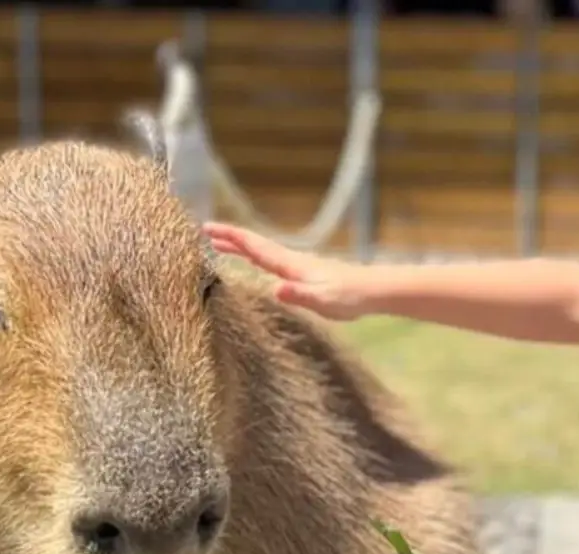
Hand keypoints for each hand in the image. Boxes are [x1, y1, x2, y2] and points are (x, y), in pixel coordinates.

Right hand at [203, 222, 368, 320]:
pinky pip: (272, 262)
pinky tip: (256, 263)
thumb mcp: (321, 300)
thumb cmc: (348, 297)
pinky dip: (256, 257)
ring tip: (221, 246)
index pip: (255, 247)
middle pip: (255, 246)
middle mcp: (291, 261)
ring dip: (241, 247)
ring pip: (262, 253)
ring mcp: (298, 266)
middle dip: (230, 239)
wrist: (372, 291)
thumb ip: (298, 294)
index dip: (231, 237)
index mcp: (290, 265)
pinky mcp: (305, 274)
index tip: (207, 228)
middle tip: (206, 232)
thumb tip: (275, 289)